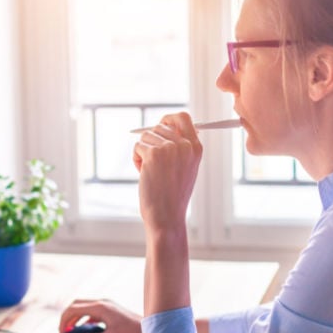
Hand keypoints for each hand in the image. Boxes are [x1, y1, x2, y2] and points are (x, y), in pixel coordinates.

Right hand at [58, 299, 142, 332]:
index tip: (62, 332)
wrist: (149, 329)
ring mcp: (107, 304)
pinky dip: (85, 318)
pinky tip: (86, 329)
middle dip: (67, 317)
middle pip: (77, 304)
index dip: (64, 320)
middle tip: (64, 330)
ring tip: (72, 331)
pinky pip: (92, 310)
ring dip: (76, 317)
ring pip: (84, 307)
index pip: (73, 308)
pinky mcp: (111, 309)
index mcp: (99, 307)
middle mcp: (102, 302)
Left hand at [132, 112, 202, 232]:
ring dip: (143, 153)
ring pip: (146, 137)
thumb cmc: (173, 195)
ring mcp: (169, 148)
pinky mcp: (153, 154)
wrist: (167, 215)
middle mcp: (185, 145)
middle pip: (159, 127)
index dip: (168, 119)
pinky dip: (136, 160)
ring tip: (151, 172)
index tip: (160, 124)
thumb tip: (163, 126)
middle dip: (151, 142)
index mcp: (196, 148)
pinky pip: (137, 147)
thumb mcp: (185, 168)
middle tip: (154, 164)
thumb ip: (180, 147)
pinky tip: (144, 175)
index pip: (183, 117)